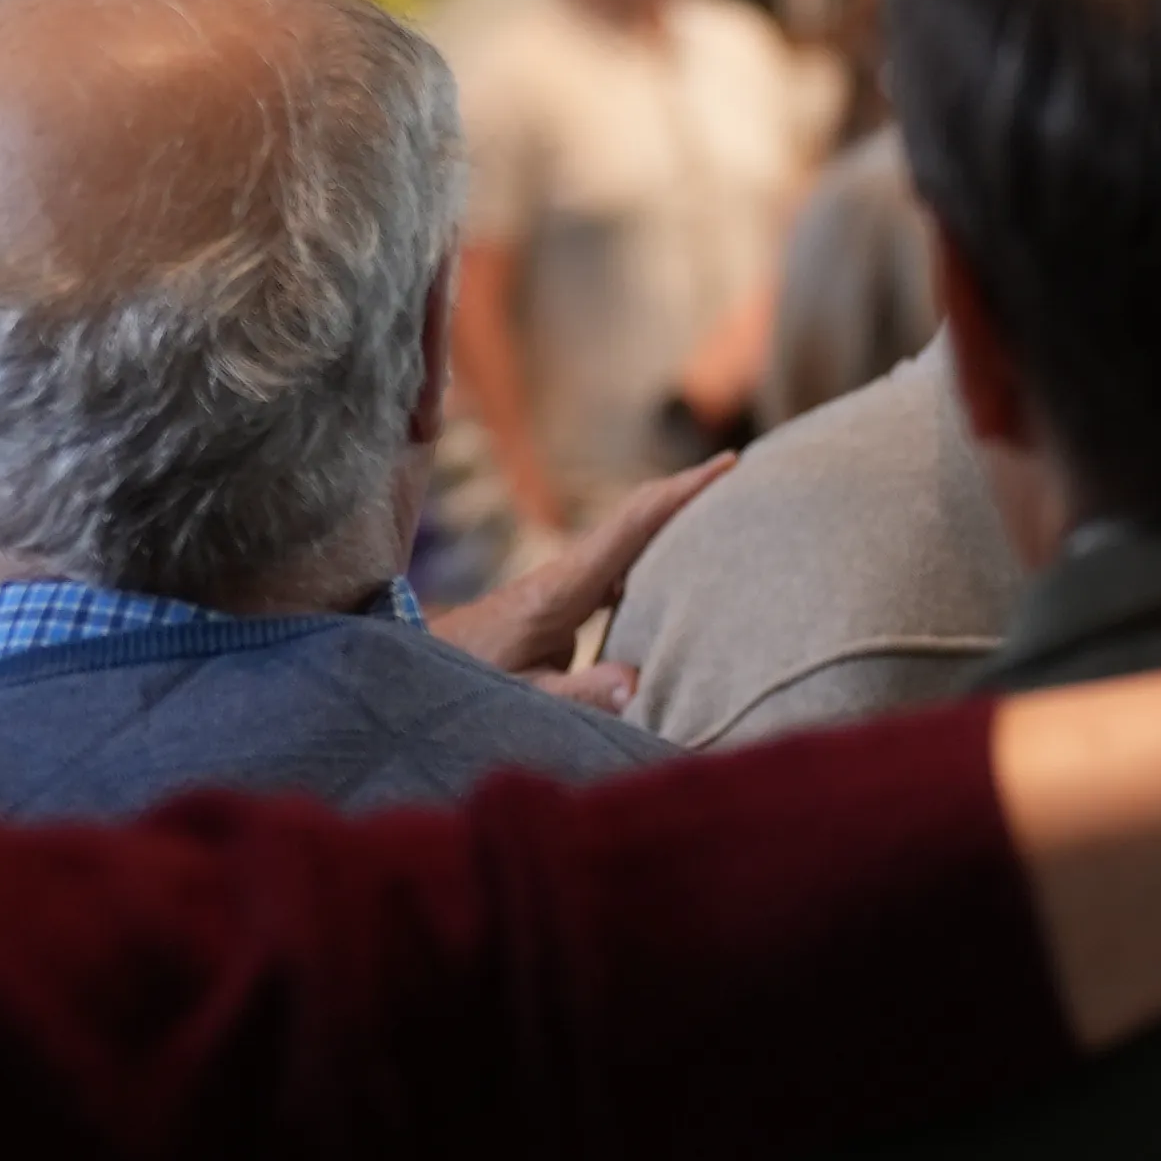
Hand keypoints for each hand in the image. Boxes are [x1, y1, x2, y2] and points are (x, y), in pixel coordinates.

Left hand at [436, 452, 728, 681]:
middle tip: (746, 473)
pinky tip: (678, 570)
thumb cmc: (468, 686)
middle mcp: (567, 574)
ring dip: (673, 519)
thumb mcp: (524, 697)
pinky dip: (654, 552)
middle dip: (689, 492)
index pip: (631, 527)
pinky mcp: (563, 601)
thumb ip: (579, 693)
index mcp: (563, 589)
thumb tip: (639, 683)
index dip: (682, 493)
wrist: (415, 676)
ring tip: (728, 514)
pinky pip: (619, 564)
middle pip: (637, 518)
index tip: (728, 463)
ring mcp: (565, 583)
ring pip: (628, 538)